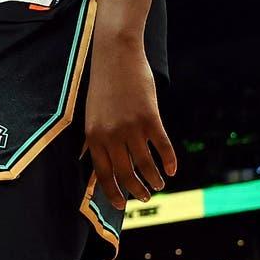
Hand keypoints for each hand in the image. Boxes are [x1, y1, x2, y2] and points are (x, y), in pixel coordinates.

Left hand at [83, 38, 175, 209]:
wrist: (116, 55)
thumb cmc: (104, 85)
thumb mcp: (91, 114)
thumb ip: (93, 138)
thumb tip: (88, 158)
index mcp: (93, 137)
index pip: (103, 174)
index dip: (113, 192)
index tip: (122, 204)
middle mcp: (110, 136)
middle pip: (125, 174)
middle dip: (136, 190)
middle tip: (145, 197)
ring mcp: (131, 127)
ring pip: (145, 164)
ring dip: (153, 179)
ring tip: (158, 184)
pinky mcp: (150, 117)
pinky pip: (162, 147)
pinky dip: (168, 161)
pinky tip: (172, 170)